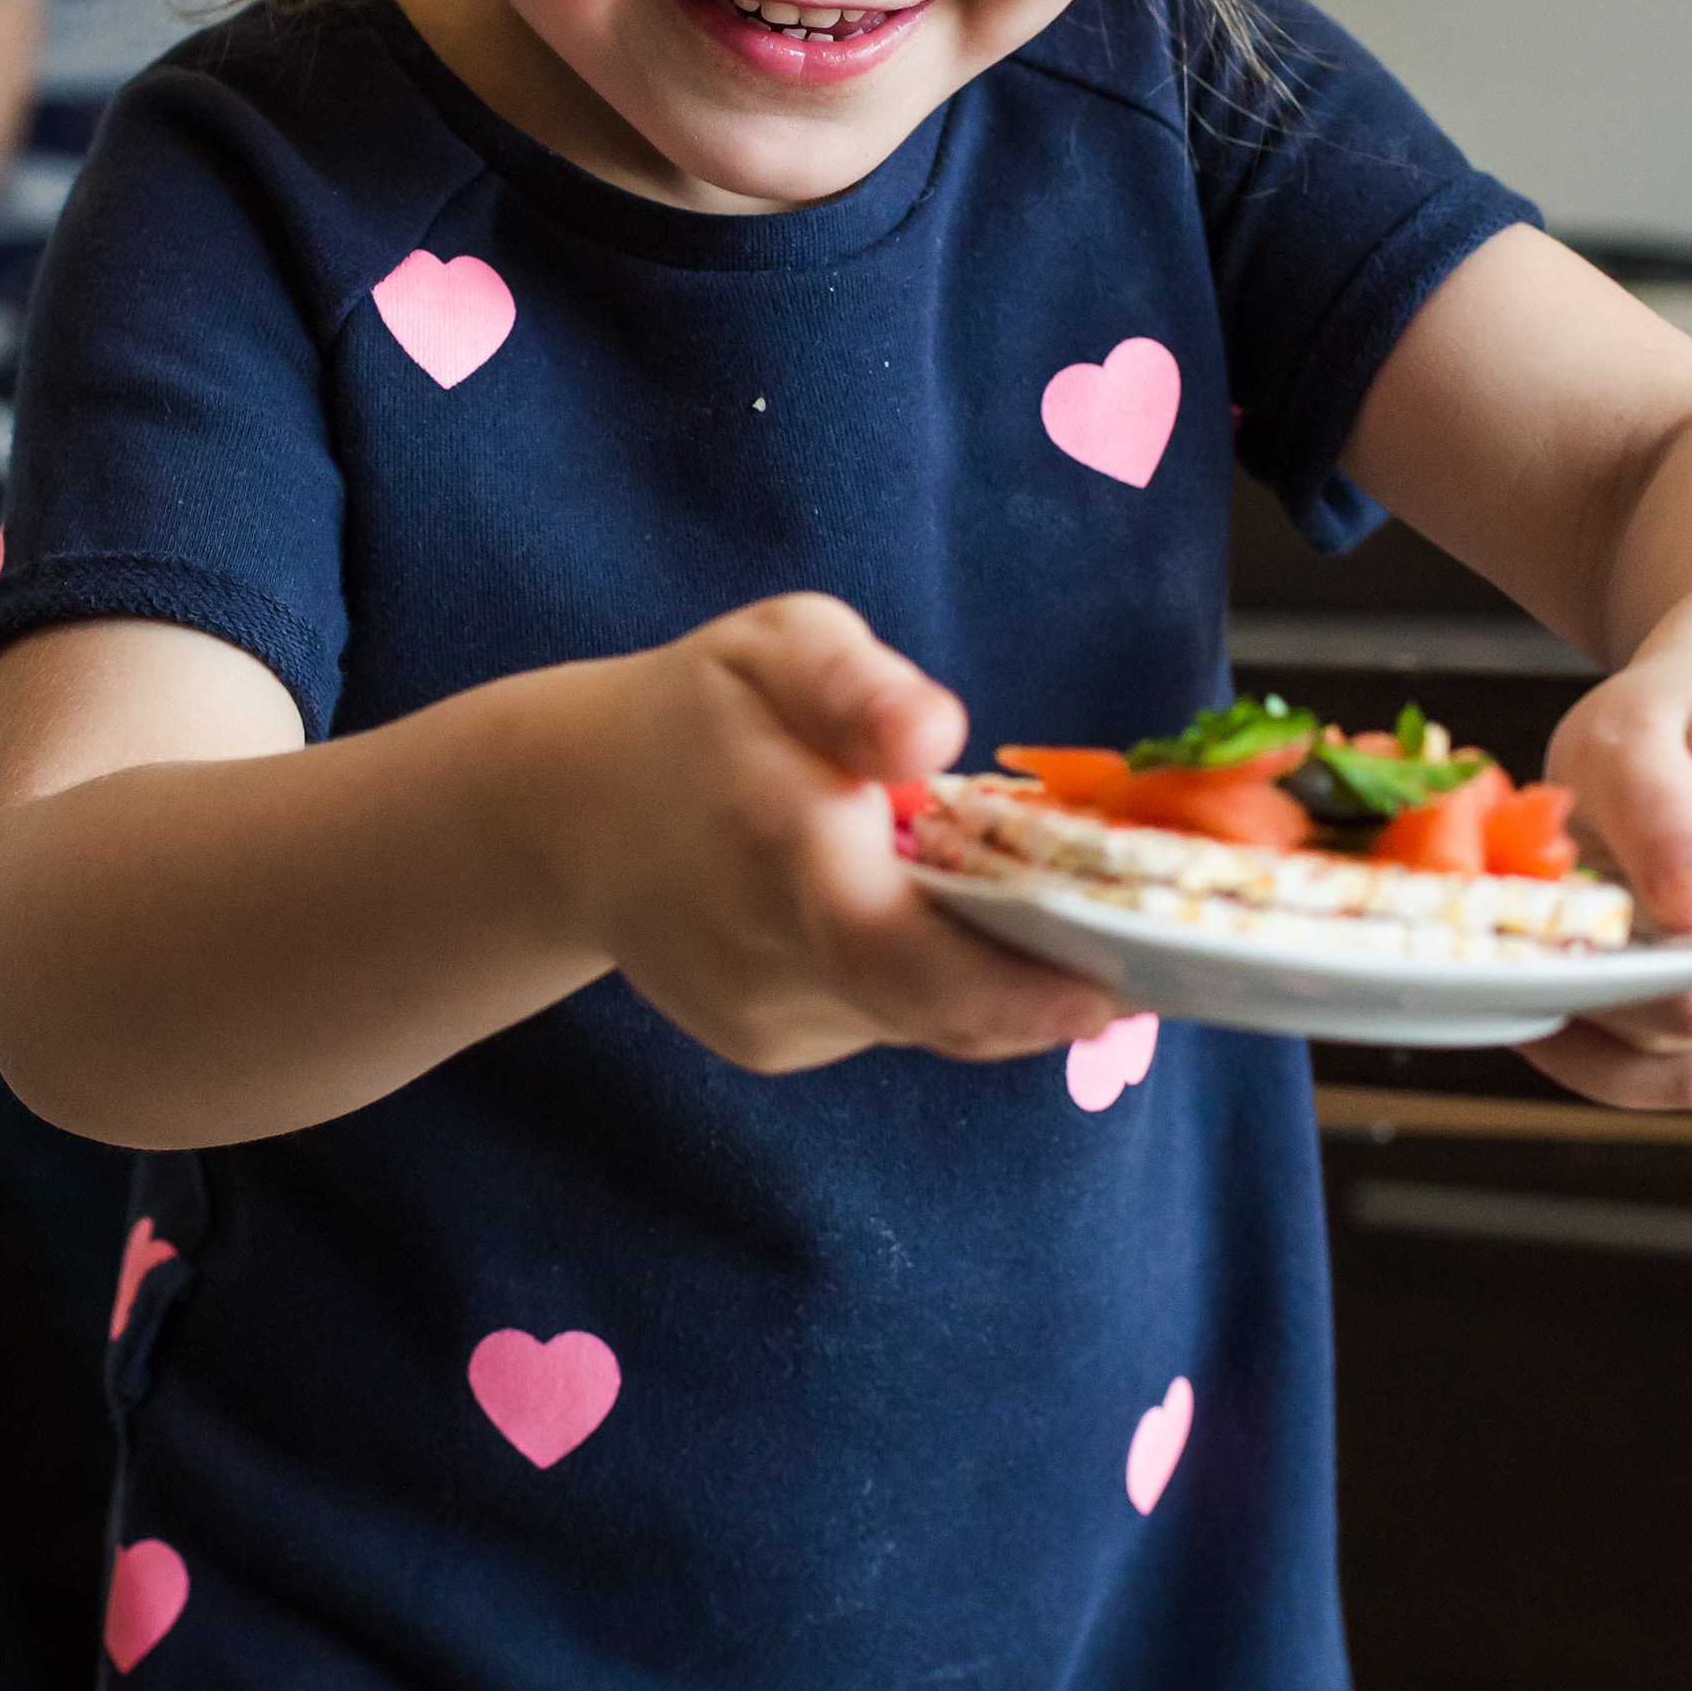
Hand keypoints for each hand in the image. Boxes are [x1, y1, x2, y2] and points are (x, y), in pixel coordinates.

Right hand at [553, 593, 1119, 1074]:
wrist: (562, 812)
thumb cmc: (698, 712)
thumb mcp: (776, 648)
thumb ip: (855, 683)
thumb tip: (934, 734)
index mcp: (777, 851)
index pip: (899, 958)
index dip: (1012, 992)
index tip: (1109, 994)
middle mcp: (767, 956)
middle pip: (936, 1009)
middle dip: (1040, 989)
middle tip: (1129, 955)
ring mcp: (763, 1015)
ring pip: (919, 1018)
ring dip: (986, 973)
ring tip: (1037, 910)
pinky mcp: (768, 1042)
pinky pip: (883, 1018)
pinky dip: (926, 977)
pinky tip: (917, 914)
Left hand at [1529, 663, 1691, 1113]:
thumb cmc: (1675, 731)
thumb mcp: (1633, 732)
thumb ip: (1655, 807)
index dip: (1604, 988)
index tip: (1530, 963)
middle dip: (1599, 1021)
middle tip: (1512, 986)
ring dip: (1616, 1065)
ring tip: (1543, 1009)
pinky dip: (1655, 1071)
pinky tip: (1599, 1020)